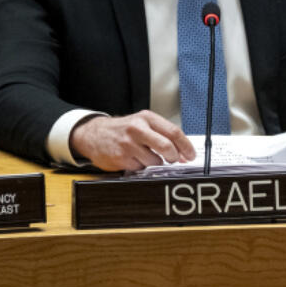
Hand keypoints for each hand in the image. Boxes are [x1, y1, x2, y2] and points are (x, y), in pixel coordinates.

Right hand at [69, 111, 195, 170]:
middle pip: (166, 147)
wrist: (94, 134)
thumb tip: (183, 154)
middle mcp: (138, 129)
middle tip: (174, 159)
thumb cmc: (123, 130)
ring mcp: (128, 144)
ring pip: (155, 161)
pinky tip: (134, 159)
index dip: (186, 146)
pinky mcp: (120, 158)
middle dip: (174, 157)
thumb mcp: (143, 124)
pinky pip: (140, 168)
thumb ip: (163, 135)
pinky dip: (141, 166)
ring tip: (146, 155)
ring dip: (155, 163)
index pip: (174, 132)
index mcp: (147, 118)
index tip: (191, 155)